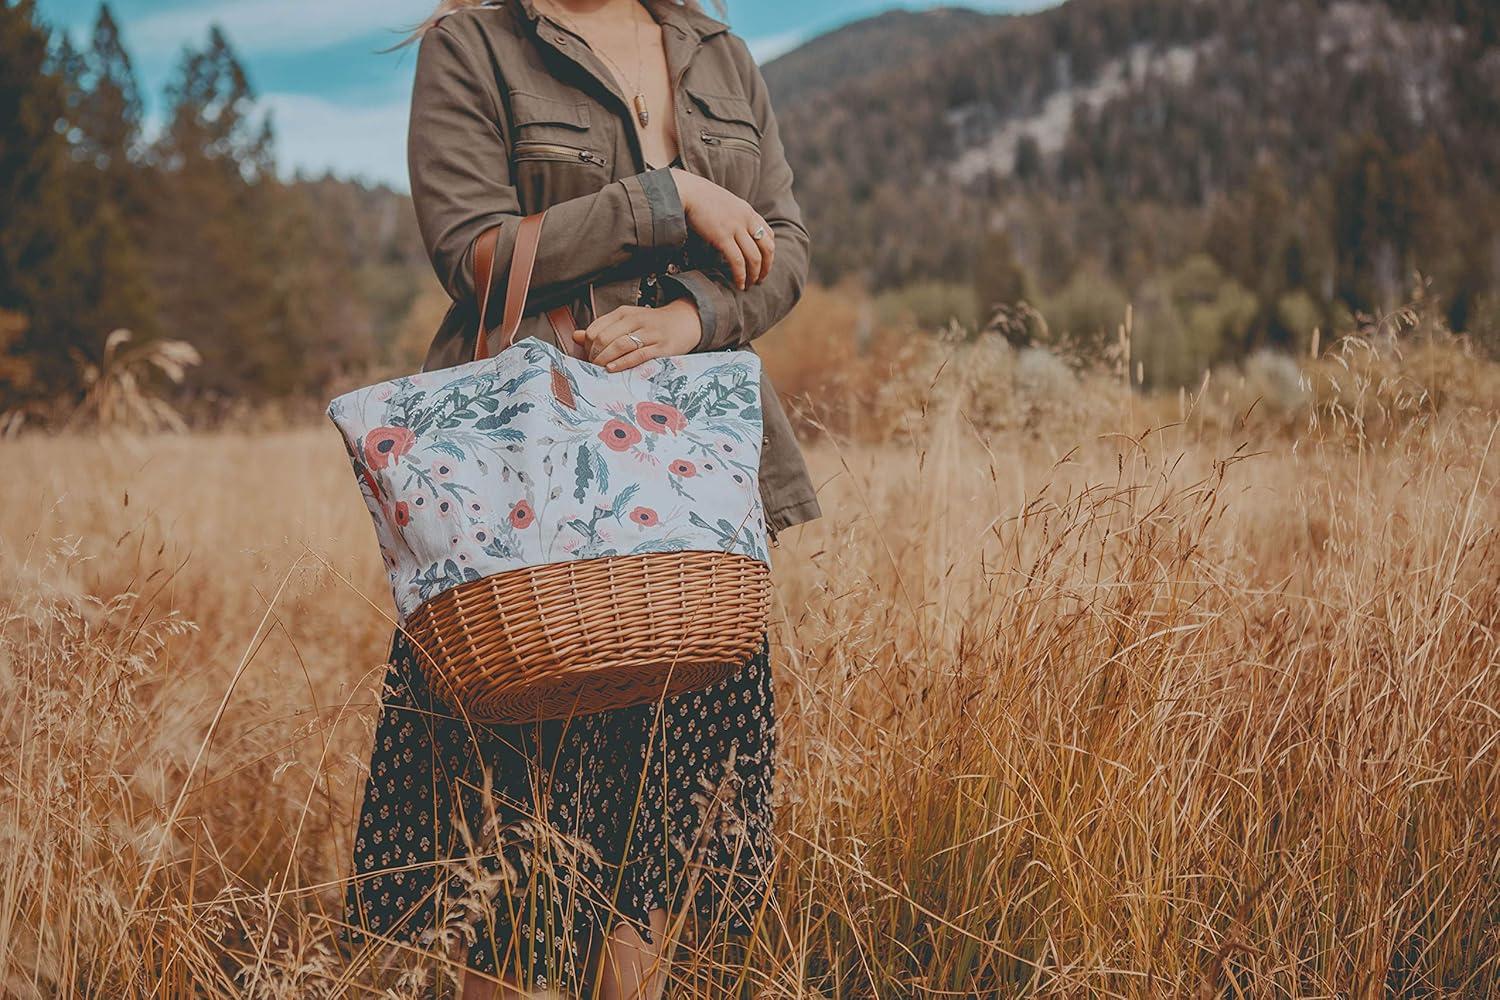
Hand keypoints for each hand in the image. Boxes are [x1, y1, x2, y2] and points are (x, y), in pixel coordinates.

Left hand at [574, 298, 701, 371]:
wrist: (684, 322)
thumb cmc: (651, 325)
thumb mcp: (626, 322)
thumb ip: (602, 329)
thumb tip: (576, 336)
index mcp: (624, 313)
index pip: (596, 328)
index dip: (587, 344)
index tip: (587, 355)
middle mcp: (636, 320)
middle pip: (605, 338)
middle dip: (594, 354)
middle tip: (593, 365)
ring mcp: (650, 333)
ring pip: (620, 345)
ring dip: (605, 359)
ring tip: (600, 368)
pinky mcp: (661, 347)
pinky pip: (638, 356)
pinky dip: (622, 363)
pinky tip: (612, 368)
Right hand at [670, 168, 773, 290]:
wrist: (687, 191)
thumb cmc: (700, 198)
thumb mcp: (725, 203)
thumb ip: (733, 216)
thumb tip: (732, 231)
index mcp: (748, 211)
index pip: (768, 234)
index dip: (769, 252)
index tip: (764, 263)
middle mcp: (746, 219)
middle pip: (767, 248)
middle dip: (766, 267)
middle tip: (760, 280)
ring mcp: (735, 228)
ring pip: (754, 257)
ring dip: (754, 275)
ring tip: (749, 285)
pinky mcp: (722, 237)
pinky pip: (737, 261)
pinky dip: (740, 275)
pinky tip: (739, 284)